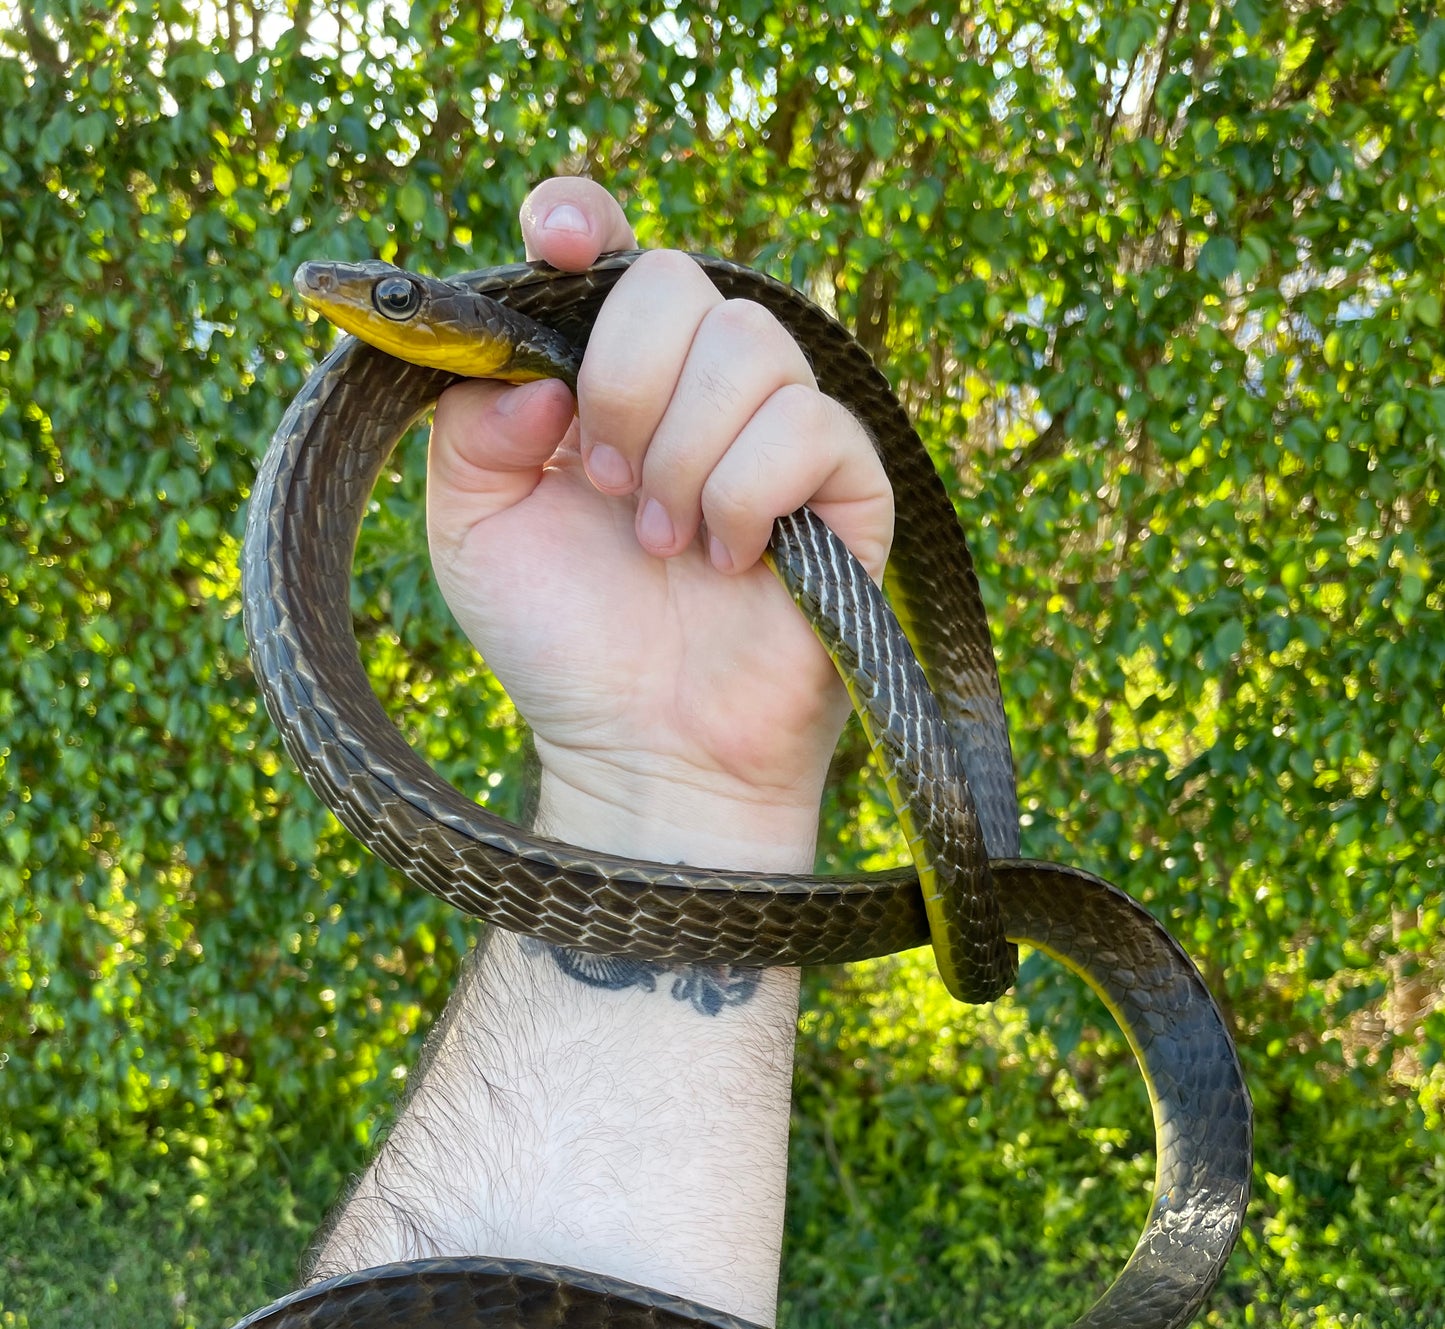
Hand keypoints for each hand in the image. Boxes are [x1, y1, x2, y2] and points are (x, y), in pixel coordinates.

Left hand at [426, 176, 893, 868]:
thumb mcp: (473, 532)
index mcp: (608, 384)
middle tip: (604, 485)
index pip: (611, 254)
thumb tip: (538, 370)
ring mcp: (778, 437)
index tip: (557, 240)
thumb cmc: (562, 650)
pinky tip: (726, 561)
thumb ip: (468, 427)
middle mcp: (697, 394)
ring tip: (661, 545)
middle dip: (625, 381)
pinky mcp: (847, 491)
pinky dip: (746, 494)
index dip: (584, 223)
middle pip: (679, 283)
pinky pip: (807, 427)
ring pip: (749, 346)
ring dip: (682, 452)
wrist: (640, 754)